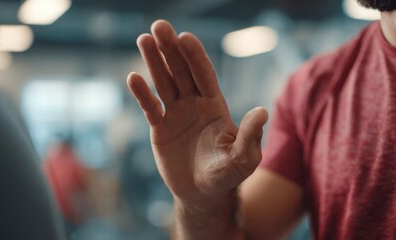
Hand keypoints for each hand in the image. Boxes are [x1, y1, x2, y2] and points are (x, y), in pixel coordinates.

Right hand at [127, 20, 267, 202]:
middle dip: (171, 49)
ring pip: (164, 82)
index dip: (195, 56)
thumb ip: (250, 137)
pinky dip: (142, 93)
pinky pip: (150, 106)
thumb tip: (262, 112)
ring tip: (144, 39)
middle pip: (181, 71)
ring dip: (154, 62)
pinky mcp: (160, 127)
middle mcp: (194, 104)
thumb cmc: (227, 176)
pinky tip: (133, 77)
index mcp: (214, 105)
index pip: (204, 74)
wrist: (203, 194)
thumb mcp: (243, 160)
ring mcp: (176, 113)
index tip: (185, 37)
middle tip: (159, 26)